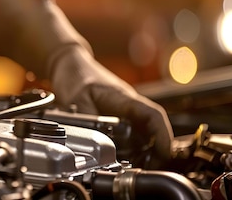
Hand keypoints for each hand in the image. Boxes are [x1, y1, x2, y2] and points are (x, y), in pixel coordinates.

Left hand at [49, 46, 173, 161]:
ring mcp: (124, 111)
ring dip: (142, 151)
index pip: (154, 115)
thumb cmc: (76, 75)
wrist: (67, 64)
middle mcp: (130, 106)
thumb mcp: (77, 99)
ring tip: (134, 167)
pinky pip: (128, 135)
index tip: (164, 154)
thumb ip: (88, 122)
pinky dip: (128, 148)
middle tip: (146, 168)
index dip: (163, 136)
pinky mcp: (116, 117)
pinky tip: (120, 158)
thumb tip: (97, 143)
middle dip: (155, 151)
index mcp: (125, 98)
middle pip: (152, 130)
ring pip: (142, 134)